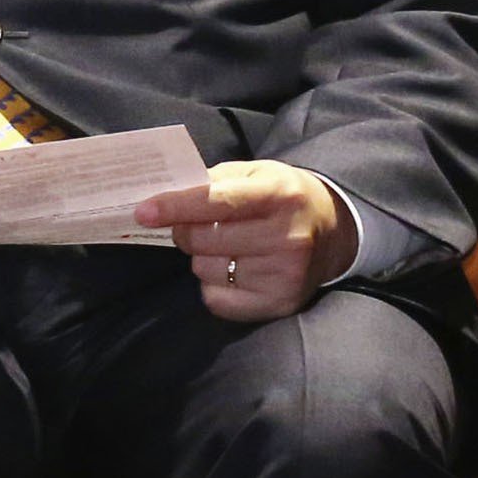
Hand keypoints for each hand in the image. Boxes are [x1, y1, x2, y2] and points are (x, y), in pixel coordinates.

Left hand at [135, 161, 357, 321]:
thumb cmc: (282, 197)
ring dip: (202, 259)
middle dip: (185, 231)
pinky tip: (235, 271)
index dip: (174, 207)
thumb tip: (161, 194)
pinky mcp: (279, 303)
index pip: (215, 202)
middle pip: (203, 239)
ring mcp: (284, 274)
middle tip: (196, 226)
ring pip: (205, 270)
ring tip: (229, 247)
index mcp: (278, 195)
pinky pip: (217, 300)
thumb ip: (211, 181)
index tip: (142, 212)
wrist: (334, 232)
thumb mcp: (255, 174)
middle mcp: (286, 236)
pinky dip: (214, 286)